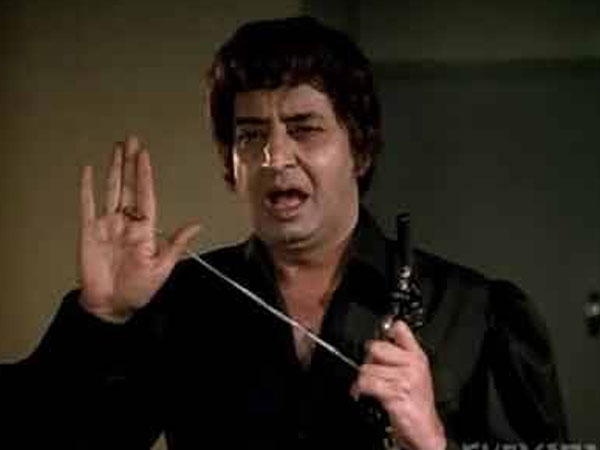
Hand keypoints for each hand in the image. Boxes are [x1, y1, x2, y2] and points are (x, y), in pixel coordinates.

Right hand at [78, 135, 200, 321]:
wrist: (111, 305)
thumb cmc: (138, 289)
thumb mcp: (162, 267)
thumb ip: (175, 244)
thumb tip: (196, 225)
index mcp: (144, 229)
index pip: (145, 195)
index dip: (145, 174)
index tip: (145, 155)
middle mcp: (126, 222)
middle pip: (129, 186)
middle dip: (131, 163)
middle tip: (132, 140)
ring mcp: (107, 225)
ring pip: (111, 190)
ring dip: (114, 169)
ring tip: (117, 148)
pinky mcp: (89, 231)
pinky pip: (87, 205)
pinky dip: (87, 188)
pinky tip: (88, 171)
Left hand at [352, 321, 445, 449]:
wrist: (426, 430)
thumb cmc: (416, 403)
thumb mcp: (413, 374)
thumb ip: (399, 356)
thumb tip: (374, 344)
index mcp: (417, 356)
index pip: (401, 329)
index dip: (386, 328)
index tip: (380, 331)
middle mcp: (413, 364)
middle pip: (376, 347)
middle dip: (368, 360)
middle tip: (371, 370)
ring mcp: (405, 378)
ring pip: (368, 368)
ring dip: (362, 379)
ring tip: (367, 386)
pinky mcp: (396, 393)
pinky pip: (368, 383)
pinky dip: (360, 389)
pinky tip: (364, 393)